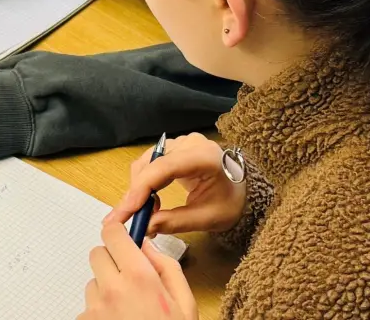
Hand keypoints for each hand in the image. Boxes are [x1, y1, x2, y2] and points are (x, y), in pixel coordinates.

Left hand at [80, 222, 196, 319]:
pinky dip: (100, 313)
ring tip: (128, 310)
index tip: (123, 238)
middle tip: (130, 279)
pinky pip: (88, 308)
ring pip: (92, 283)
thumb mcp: (184, 302)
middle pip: (97, 254)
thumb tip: (146, 244)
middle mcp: (112, 289)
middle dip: (112, 261)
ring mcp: (95, 309)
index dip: (118, 233)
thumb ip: (165, 266)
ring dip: (106, 290)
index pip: (112, 234)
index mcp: (139, 277)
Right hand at [105, 134, 245, 235]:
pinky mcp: (174, 148)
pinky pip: (150, 163)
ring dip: (139, 188)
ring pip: (146, 163)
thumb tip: (146, 226)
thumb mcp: (208, 219)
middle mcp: (189, 143)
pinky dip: (145, 183)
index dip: (142, 188)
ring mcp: (181, 143)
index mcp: (204, 157)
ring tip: (145, 213)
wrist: (242, 189)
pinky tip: (150, 202)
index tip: (127, 210)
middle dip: (136, 192)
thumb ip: (176, 222)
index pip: (165, 167)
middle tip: (128, 219)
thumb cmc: (229, 202)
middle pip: (151, 164)